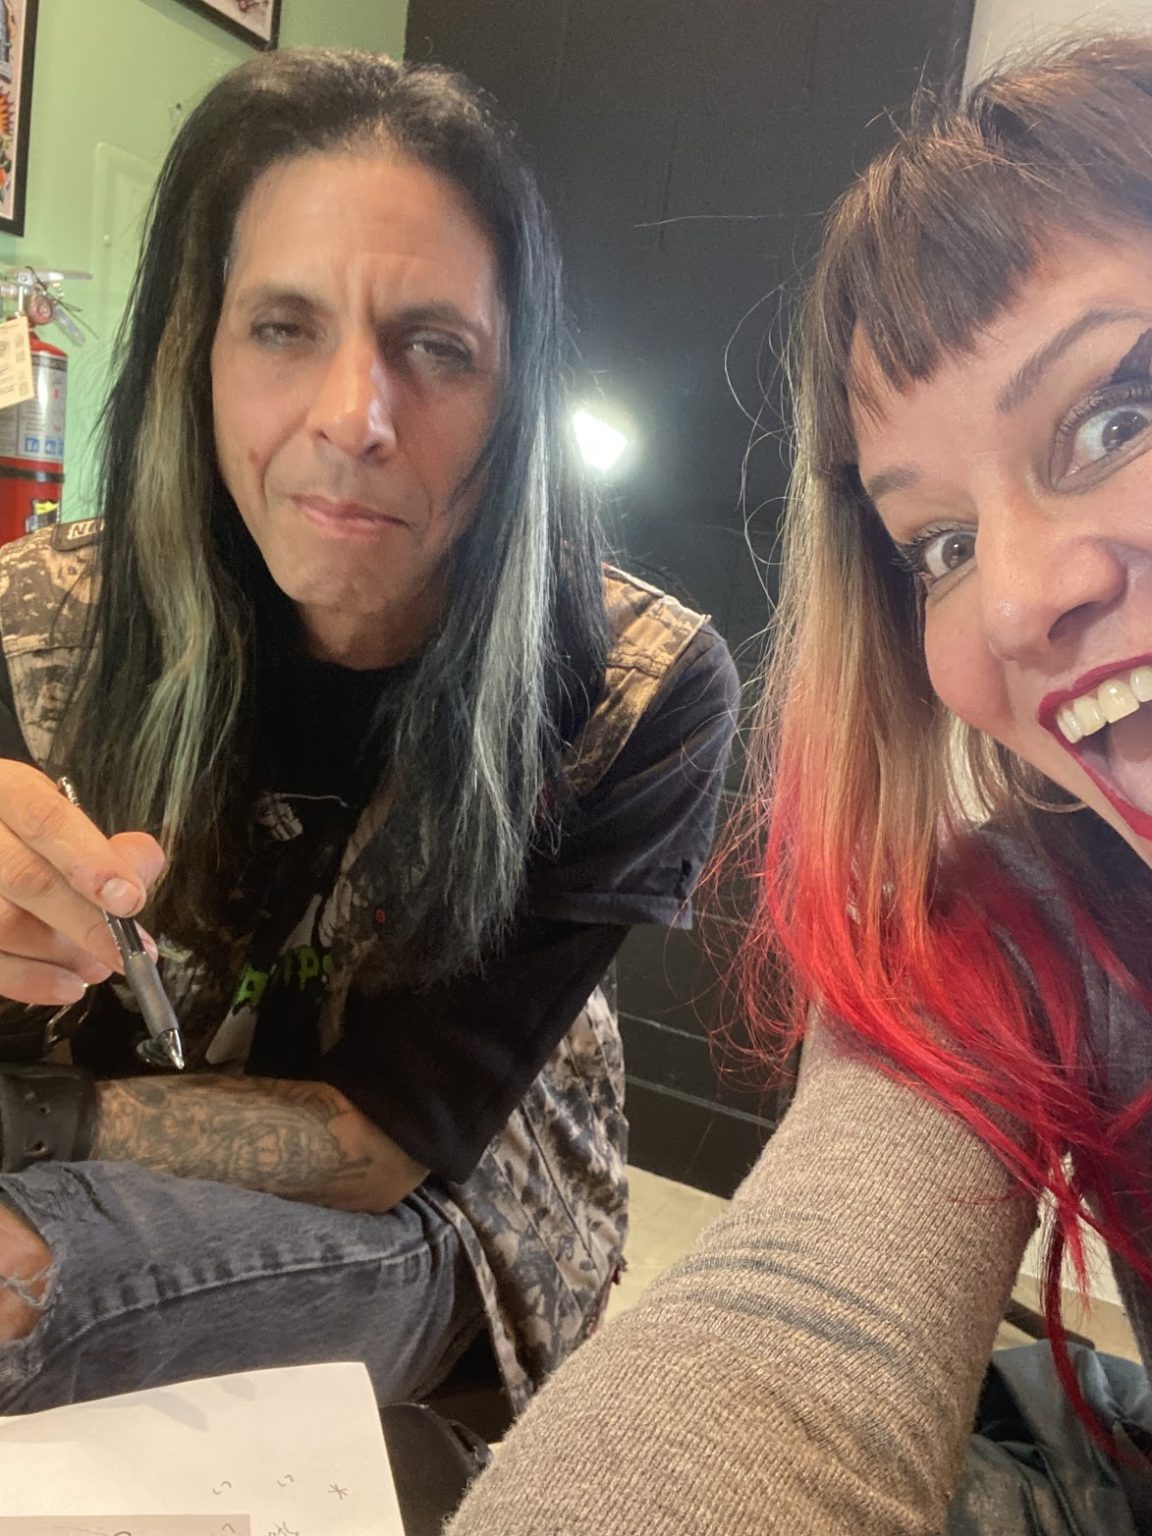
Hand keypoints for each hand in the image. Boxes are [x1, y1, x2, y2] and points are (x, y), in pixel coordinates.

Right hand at [0, 761, 165, 1006]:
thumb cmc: (24, 835)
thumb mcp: (61, 816)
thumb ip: (105, 843)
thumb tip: (141, 868)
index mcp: (5, 790)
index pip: (45, 819)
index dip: (89, 860)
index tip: (131, 899)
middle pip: (25, 878)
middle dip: (87, 922)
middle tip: (130, 952)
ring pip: (2, 924)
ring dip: (61, 955)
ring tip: (100, 966)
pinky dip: (29, 981)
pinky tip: (67, 986)